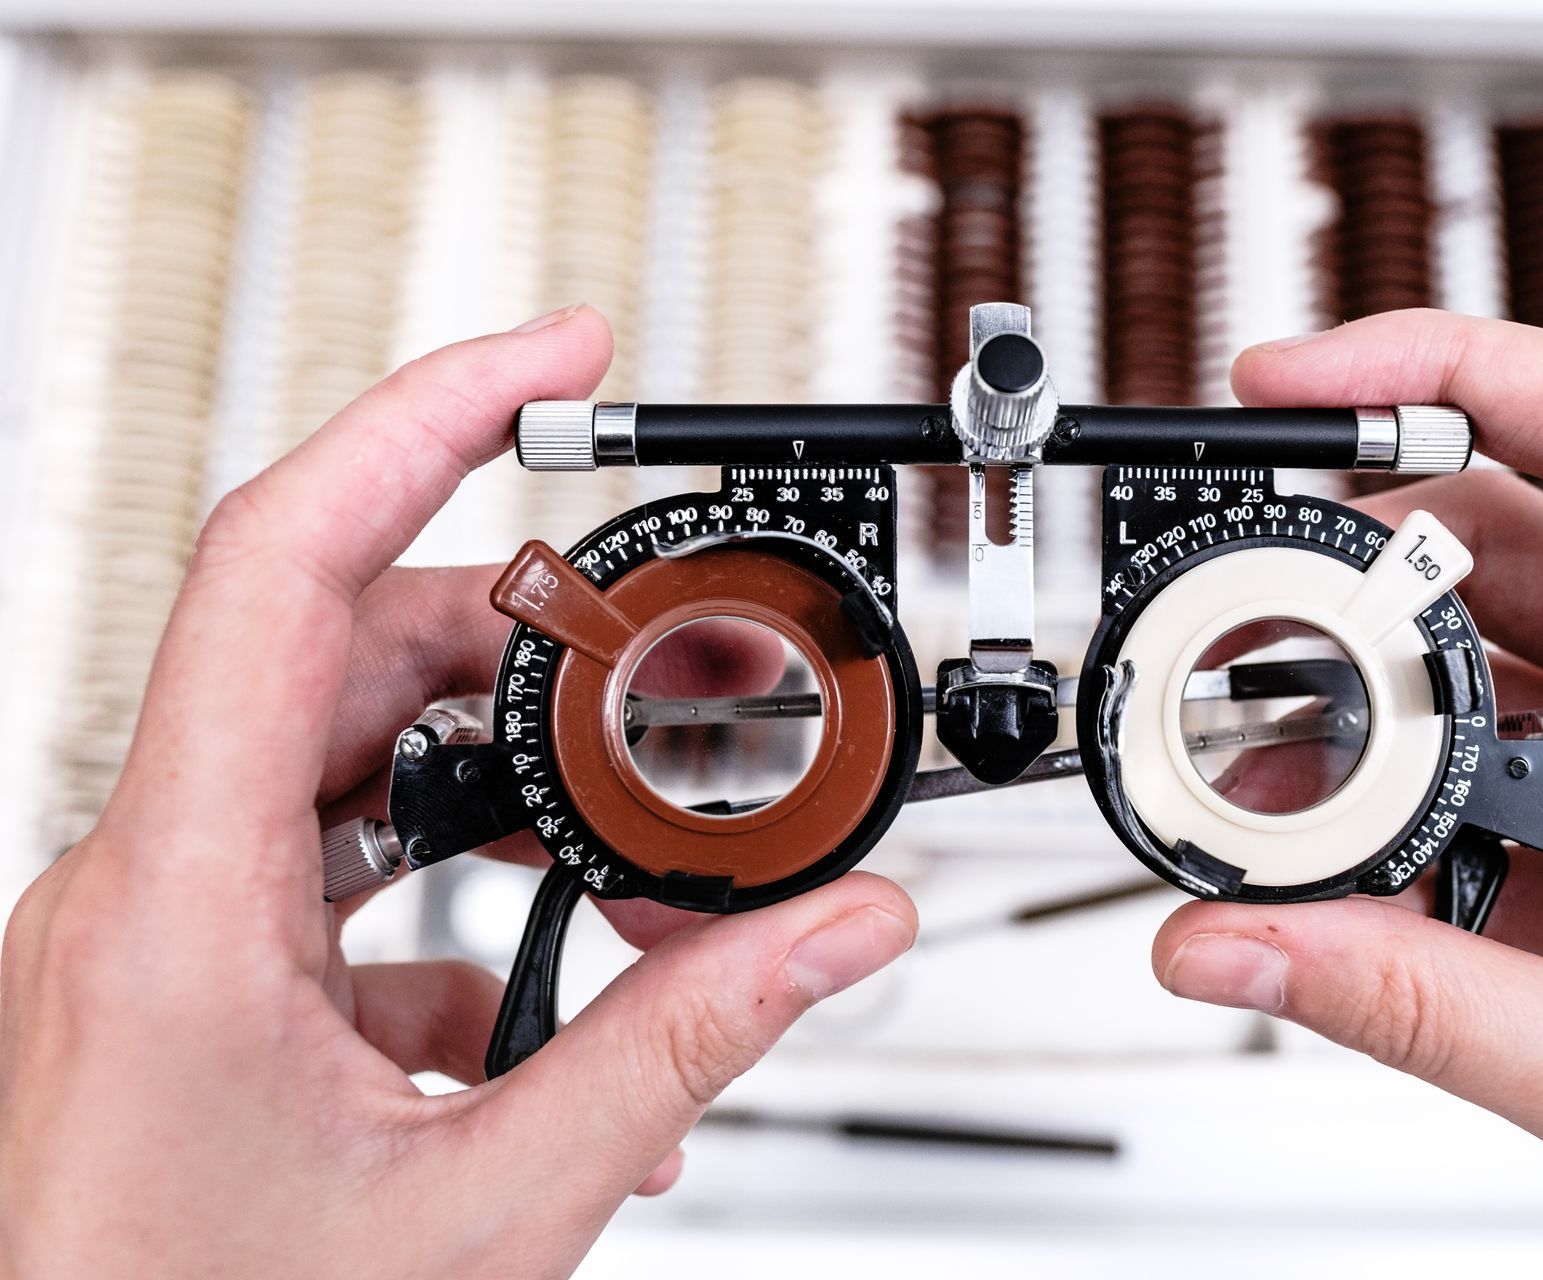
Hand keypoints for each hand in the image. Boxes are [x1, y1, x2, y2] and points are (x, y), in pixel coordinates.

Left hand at [0, 306, 916, 1277]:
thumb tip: (833, 932)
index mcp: (182, 906)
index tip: (550, 360)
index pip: (283, 560)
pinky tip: (529, 998)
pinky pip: (315, 882)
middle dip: (519, 645)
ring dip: (488, 792)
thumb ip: (684, 1049)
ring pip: (330, 766)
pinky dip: (438, 904)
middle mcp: (140, 891)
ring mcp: (149, 940)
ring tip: (622, 867)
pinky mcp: (177, 991)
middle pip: (337, 652)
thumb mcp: (487, 1207)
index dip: (425, 418)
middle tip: (658, 674)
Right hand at [1152, 310, 1542, 1278]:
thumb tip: (1236, 937)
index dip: (1451, 369)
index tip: (1303, 380)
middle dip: (1365, 596)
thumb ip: (1420, 1013)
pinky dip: (1434, 825)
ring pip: (1514, 671)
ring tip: (1286, 807)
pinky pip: (1525, 775)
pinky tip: (1385, 895)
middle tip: (1245, 649)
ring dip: (1386, 732)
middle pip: (1532, 555)